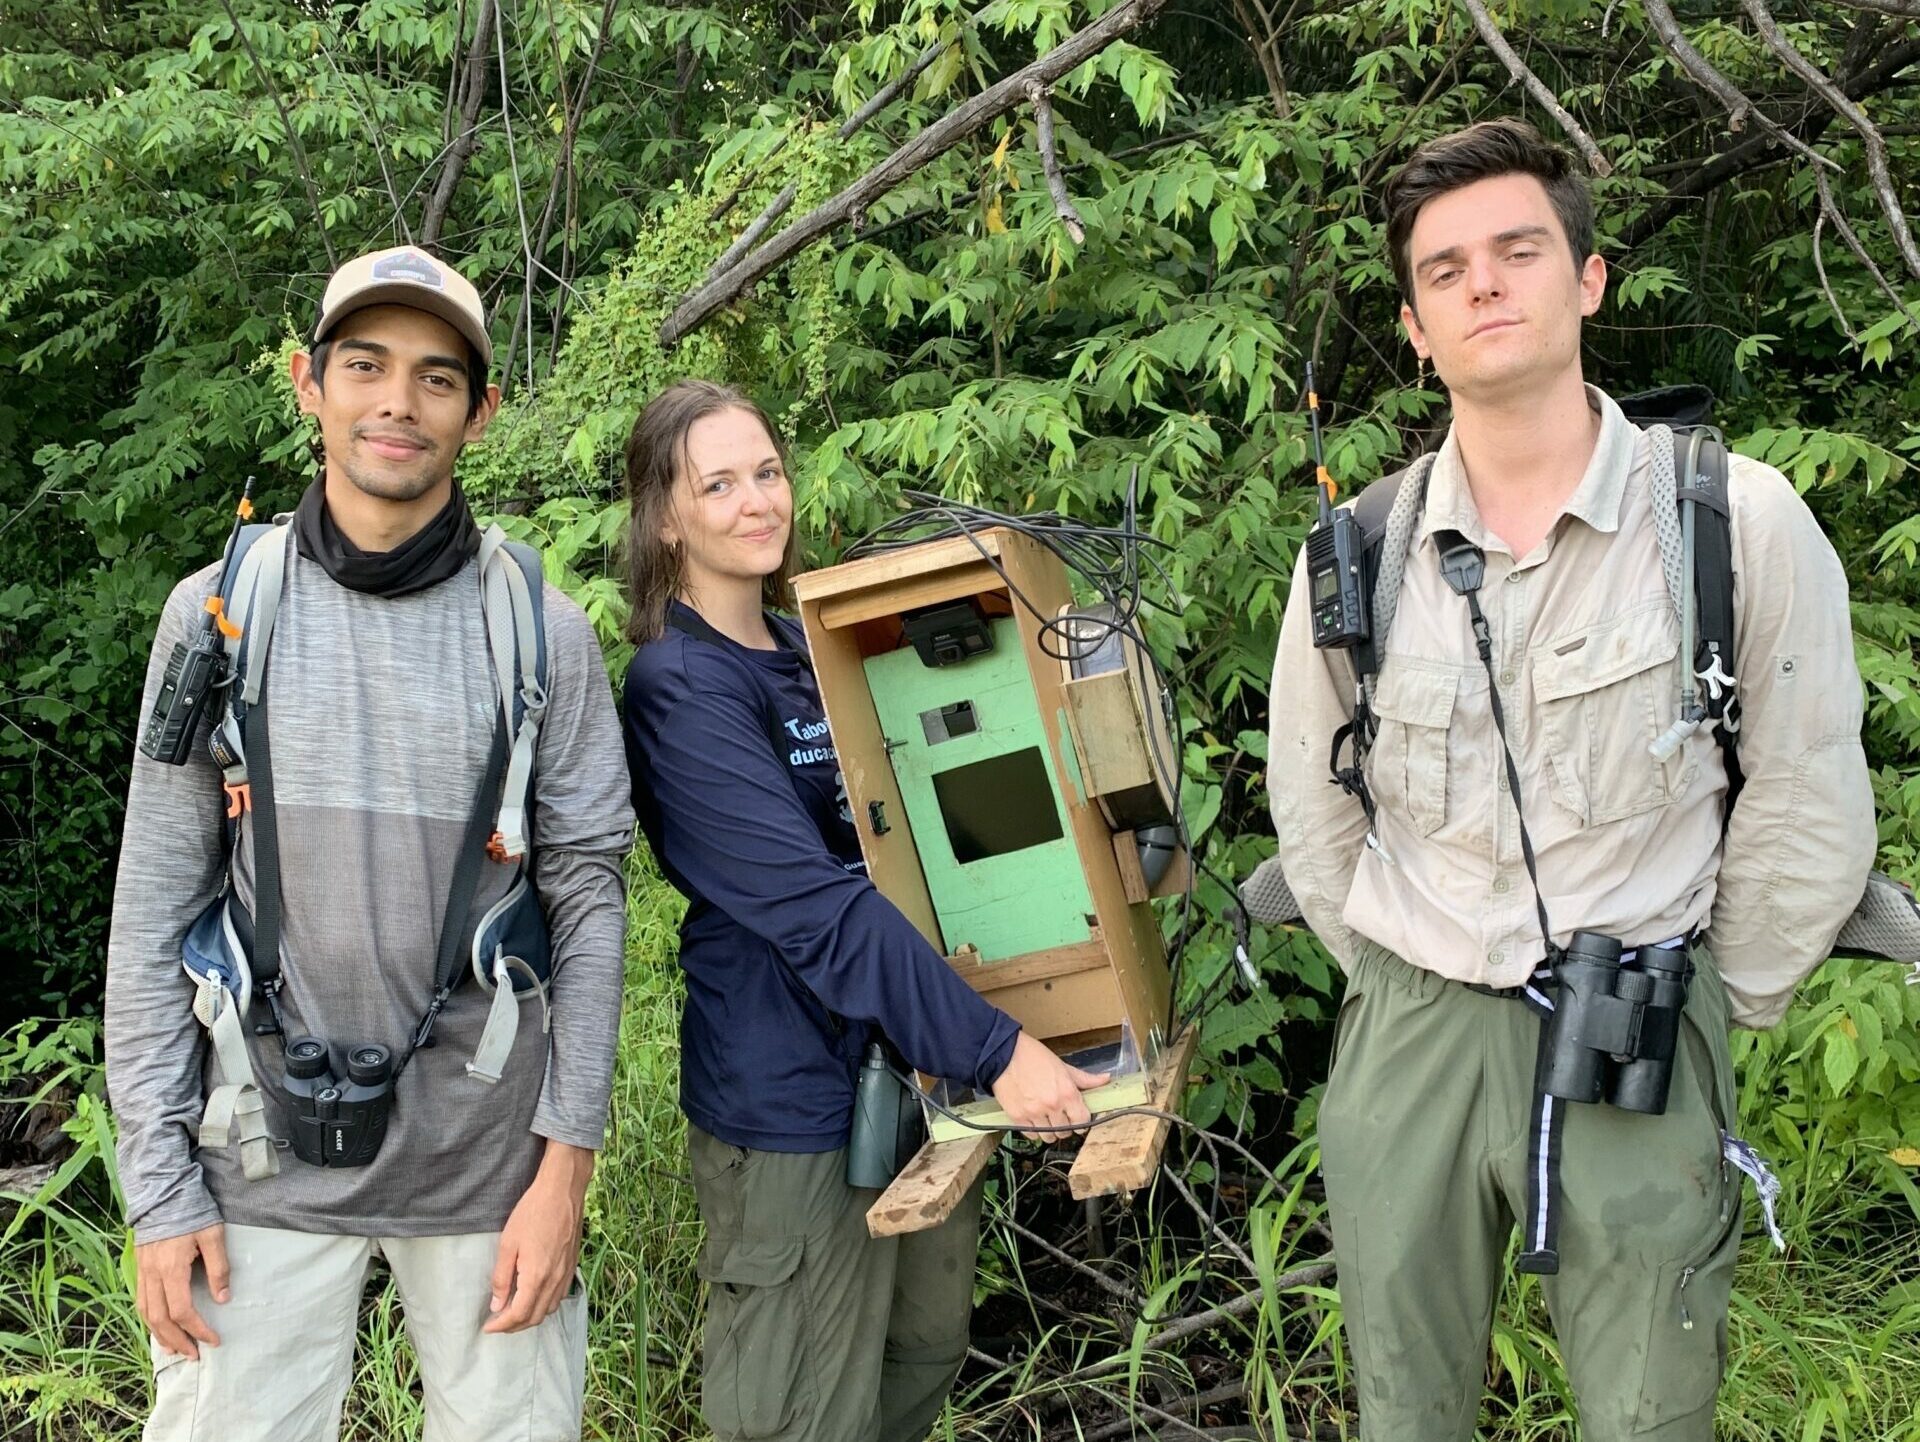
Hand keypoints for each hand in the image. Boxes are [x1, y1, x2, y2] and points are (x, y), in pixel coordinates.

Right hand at [135, 1223, 228, 1359]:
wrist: (163, 1193)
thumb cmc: (192, 1212)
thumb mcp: (213, 1235)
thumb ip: (218, 1268)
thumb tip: (223, 1299)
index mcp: (171, 1269)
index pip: (182, 1311)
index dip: (198, 1329)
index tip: (214, 1340)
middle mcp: (152, 1276)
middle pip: (160, 1319)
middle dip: (178, 1340)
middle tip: (194, 1355)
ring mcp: (142, 1273)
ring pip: (146, 1314)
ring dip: (161, 1335)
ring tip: (176, 1349)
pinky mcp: (140, 1268)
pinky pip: (141, 1302)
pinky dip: (150, 1320)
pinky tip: (159, 1327)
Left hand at [483, 1140, 594, 1333]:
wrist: (563, 1190)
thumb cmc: (533, 1212)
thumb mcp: (508, 1243)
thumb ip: (501, 1277)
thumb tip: (497, 1304)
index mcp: (536, 1276)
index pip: (519, 1314)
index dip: (501, 1326)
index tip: (488, 1326)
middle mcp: (555, 1280)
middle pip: (535, 1317)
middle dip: (515, 1326)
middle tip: (497, 1322)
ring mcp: (566, 1273)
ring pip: (550, 1309)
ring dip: (531, 1317)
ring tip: (513, 1311)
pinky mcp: (572, 1265)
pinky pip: (560, 1296)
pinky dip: (545, 1304)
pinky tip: (534, 1295)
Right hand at [988, 1031, 1110, 1139]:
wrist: (1003, 1054)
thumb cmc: (1033, 1056)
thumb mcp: (1063, 1066)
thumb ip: (1085, 1079)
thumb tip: (1106, 1079)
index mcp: (1067, 1093)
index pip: (1083, 1121)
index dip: (1082, 1120)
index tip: (1078, 1118)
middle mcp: (1052, 1106)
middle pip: (1066, 1132)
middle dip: (1065, 1125)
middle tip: (1061, 1116)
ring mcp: (1034, 1113)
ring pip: (1049, 1137)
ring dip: (1050, 1130)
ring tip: (1046, 1118)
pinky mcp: (1018, 1117)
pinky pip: (1031, 1135)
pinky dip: (1034, 1130)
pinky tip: (1033, 1118)